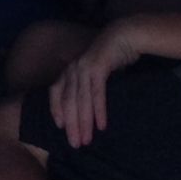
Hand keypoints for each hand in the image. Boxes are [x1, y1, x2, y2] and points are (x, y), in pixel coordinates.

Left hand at [48, 21, 143, 148]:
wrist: (125, 35)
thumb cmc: (111, 57)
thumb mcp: (94, 72)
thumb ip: (87, 86)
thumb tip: (86, 109)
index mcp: (69, 70)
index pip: (55, 93)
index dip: (55, 110)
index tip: (60, 127)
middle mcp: (73, 68)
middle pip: (68, 102)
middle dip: (71, 125)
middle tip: (75, 144)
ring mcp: (84, 67)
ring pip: (81, 100)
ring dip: (84, 122)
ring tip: (87, 140)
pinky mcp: (98, 67)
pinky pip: (97, 93)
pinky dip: (98, 110)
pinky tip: (101, 125)